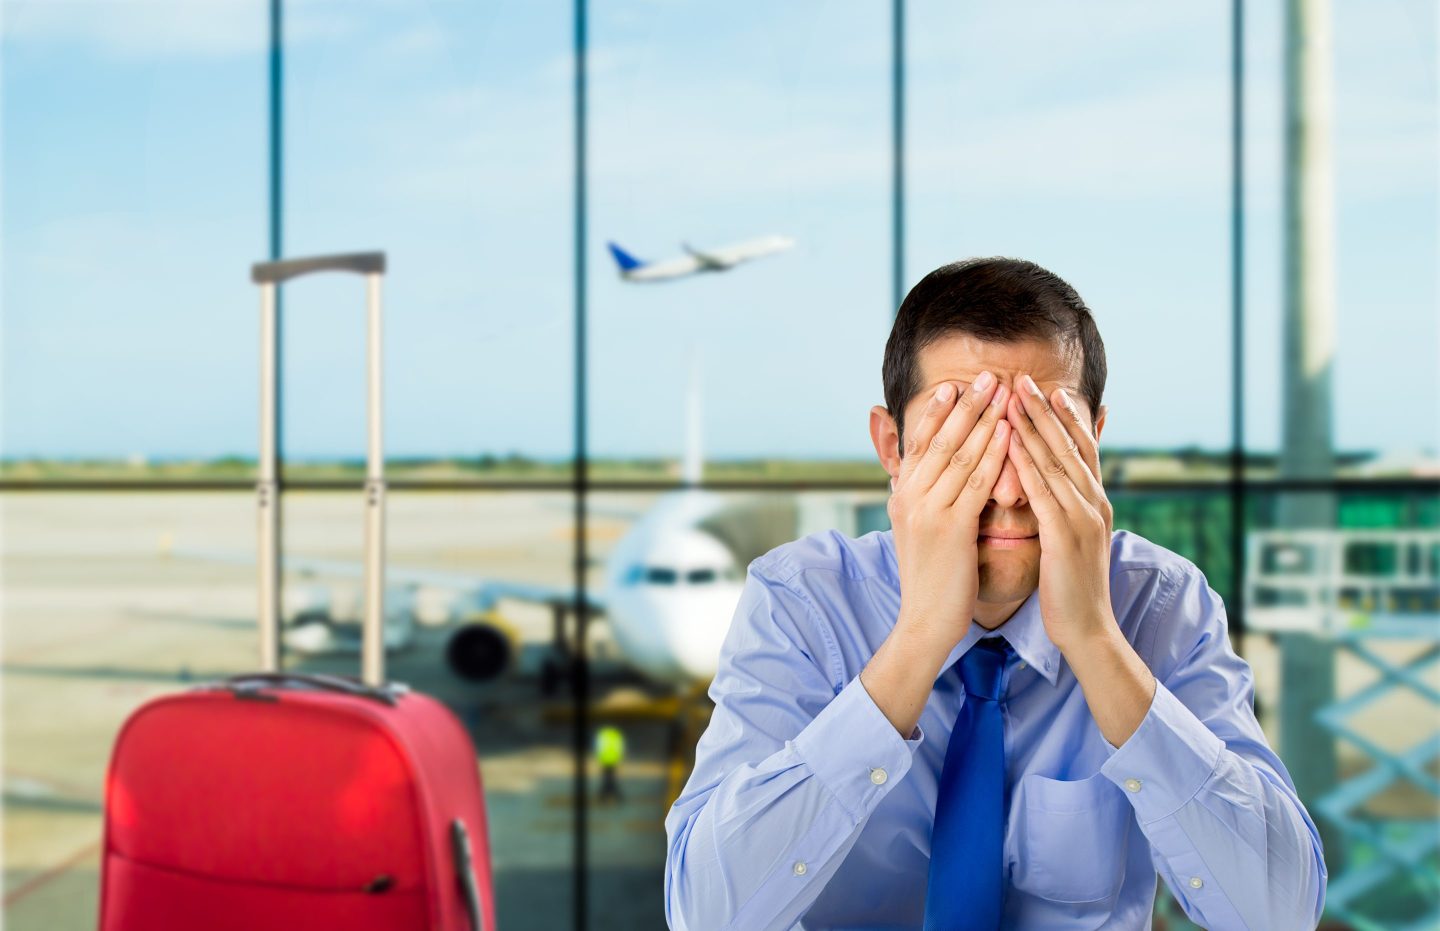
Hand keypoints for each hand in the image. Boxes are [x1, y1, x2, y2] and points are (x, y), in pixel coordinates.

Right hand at [888, 372, 1011, 649]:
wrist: (924, 622)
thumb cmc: (930, 578)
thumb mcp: (916, 531)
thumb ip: (918, 499)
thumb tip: (914, 476)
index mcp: (901, 495)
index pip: (920, 442)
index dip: (938, 411)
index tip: (956, 384)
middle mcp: (909, 497)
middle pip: (940, 439)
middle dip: (966, 404)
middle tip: (988, 375)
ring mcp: (927, 511)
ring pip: (959, 454)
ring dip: (984, 418)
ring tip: (1004, 392)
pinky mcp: (950, 528)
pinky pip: (976, 482)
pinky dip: (994, 453)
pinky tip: (1010, 433)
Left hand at [1005, 373, 1115, 651]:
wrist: (1088, 630)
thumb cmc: (1071, 589)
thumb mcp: (1070, 541)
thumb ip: (1064, 512)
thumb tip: (1051, 491)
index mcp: (1094, 503)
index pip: (1080, 449)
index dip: (1063, 417)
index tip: (1045, 388)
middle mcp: (1094, 503)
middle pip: (1069, 445)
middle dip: (1045, 410)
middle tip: (1023, 379)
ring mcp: (1083, 518)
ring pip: (1057, 461)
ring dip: (1034, 426)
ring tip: (1012, 397)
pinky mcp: (1067, 536)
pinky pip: (1045, 492)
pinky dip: (1028, 463)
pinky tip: (1011, 443)